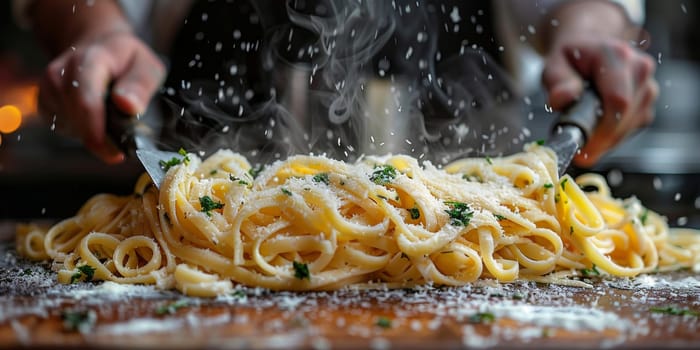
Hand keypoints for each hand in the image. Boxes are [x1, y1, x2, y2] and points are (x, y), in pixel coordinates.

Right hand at [38, 32, 164, 162]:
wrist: (96, 45)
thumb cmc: (124, 60)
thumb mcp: (145, 65)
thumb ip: (140, 85)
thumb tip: (129, 106)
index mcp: (90, 59)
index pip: (86, 99)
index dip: (98, 130)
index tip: (116, 153)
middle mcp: (62, 71)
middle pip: (75, 117)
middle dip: (100, 139)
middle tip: (120, 149)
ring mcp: (48, 87)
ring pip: (69, 126)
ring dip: (92, 133)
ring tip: (110, 122)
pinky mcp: (44, 102)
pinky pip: (63, 128)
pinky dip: (81, 131)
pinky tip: (94, 120)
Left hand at [539, 1, 657, 166]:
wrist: (590, 45)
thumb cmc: (571, 56)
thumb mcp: (554, 63)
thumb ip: (557, 81)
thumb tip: (561, 99)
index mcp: (617, 57)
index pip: (618, 101)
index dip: (602, 130)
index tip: (582, 148)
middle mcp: (639, 69)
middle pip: (625, 118)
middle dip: (600, 140)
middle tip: (578, 151)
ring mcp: (647, 86)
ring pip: (630, 127)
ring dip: (606, 140)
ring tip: (584, 134)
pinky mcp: (647, 101)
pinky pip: (632, 128)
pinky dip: (613, 135)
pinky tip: (596, 128)